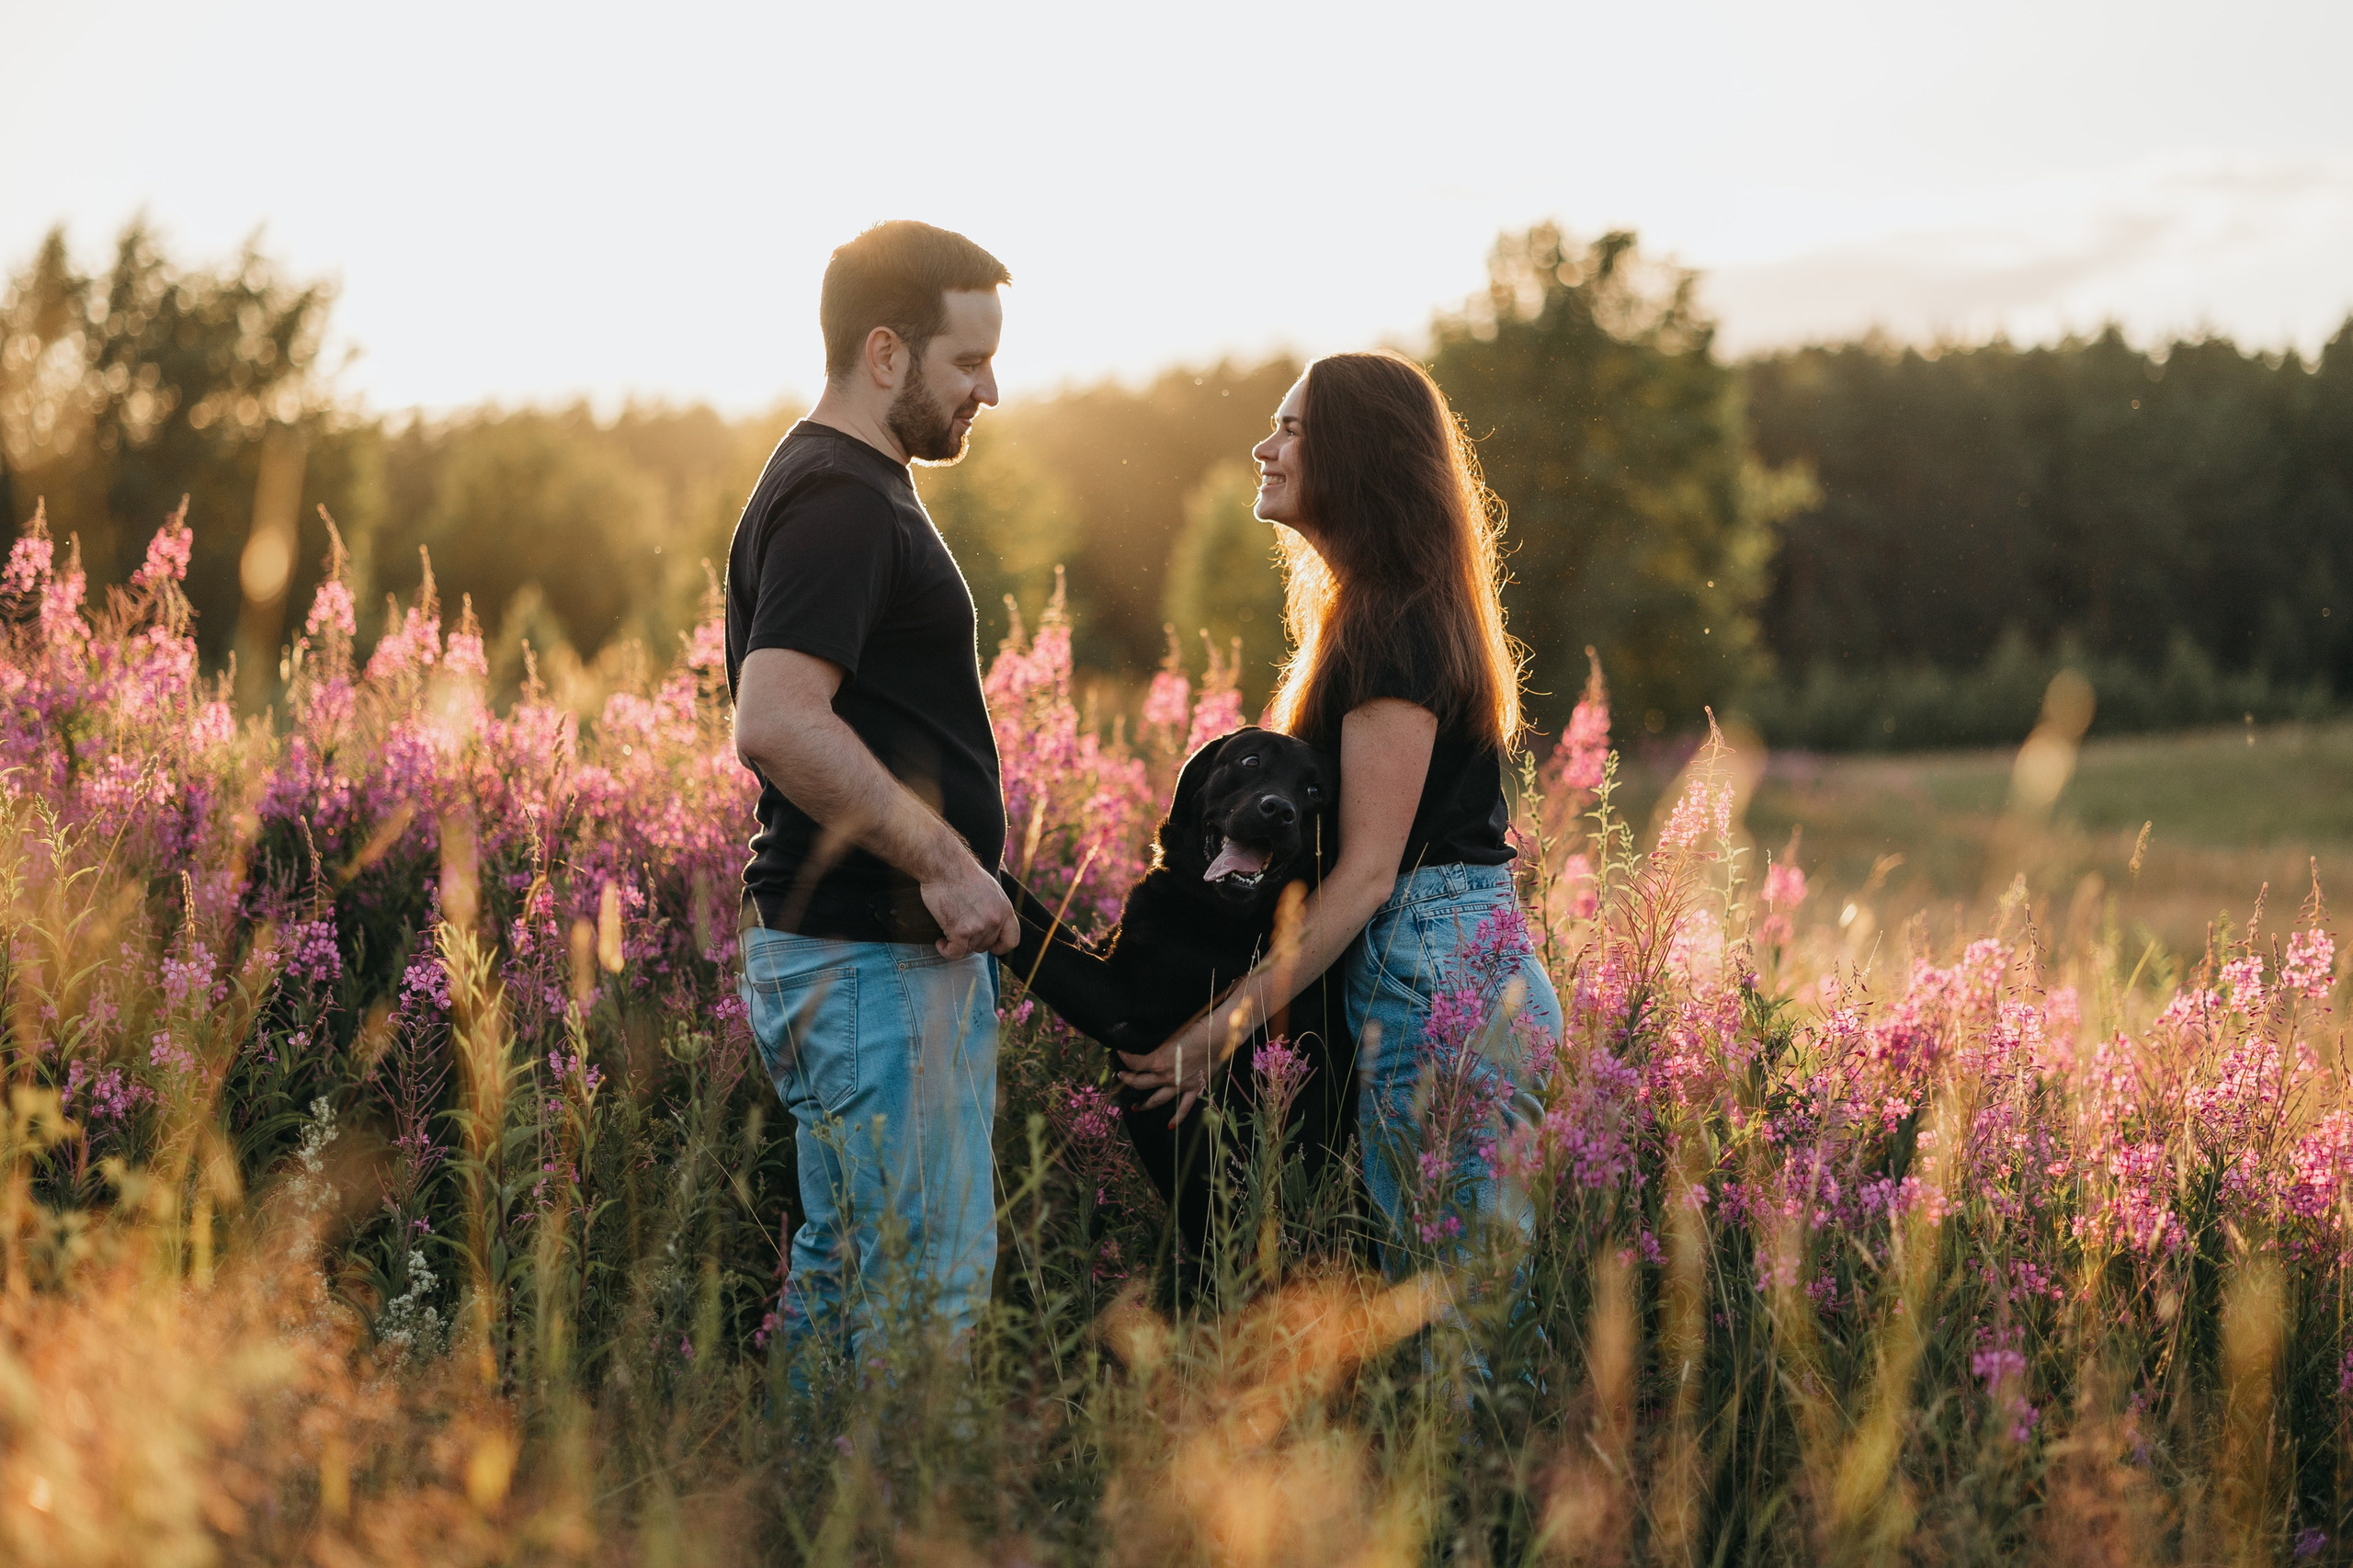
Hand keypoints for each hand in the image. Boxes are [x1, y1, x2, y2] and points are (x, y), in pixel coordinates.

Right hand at [922, 854, 1019, 958]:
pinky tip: (940, 943)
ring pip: (969, 949)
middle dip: (973, 940)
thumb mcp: (991, 890)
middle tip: (960, 928)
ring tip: (948, 928)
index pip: (1012, 941)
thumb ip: (996, 909)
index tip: (990, 947)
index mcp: (1005, 910)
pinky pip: (955, 953)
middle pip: (986, 946)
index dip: (1000, 947)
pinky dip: (946, 950)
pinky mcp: (960, 931)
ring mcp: (979, 927)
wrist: (946, 866)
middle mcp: (995, 920)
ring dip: (957, 943)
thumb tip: (994, 925)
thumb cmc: (963, 874)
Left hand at [1117, 1005, 1238, 1126]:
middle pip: (1140, 1083)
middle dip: (1128, 1081)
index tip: (1119, 1052)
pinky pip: (1185, 1107)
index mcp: (1157, 1061)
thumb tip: (1145, 1043)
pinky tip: (1169, 1126)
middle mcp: (1165, 1076)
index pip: (1134, 1062)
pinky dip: (1177, 1118)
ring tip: (1134, 1108)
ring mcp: (1180, 1085)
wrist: (1217, 1036)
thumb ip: (1156, 1044)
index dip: (1124, 1057)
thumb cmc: (1194, 1029)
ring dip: (1144, 1105)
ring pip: (1157, 1099)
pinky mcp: (1194, 1088)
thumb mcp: (1169, 1033)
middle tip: (1122, 1079)